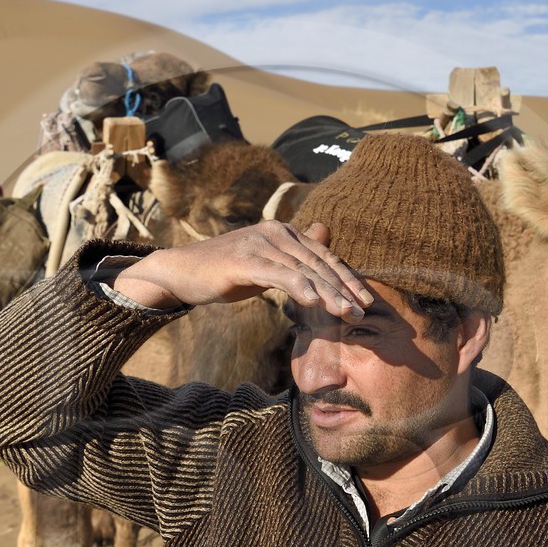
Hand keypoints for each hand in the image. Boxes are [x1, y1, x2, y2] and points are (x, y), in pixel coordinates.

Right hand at [112, 222, 371, 319]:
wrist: (181, 271)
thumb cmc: (224, 271)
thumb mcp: (265, 263)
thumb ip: (294, 257)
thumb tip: (323, 236)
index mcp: (284, 232)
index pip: (324, 256)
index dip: (347, 278)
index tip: (365, 300)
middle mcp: (276, 232)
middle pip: (319, 263)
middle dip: (344, 288)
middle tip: (363, 311)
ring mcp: (261, 244)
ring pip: (305, 271)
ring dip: (329, 293)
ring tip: (346, 313)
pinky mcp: (246, 261)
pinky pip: (280, 275)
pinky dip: (300, 288)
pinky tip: (316, 302)